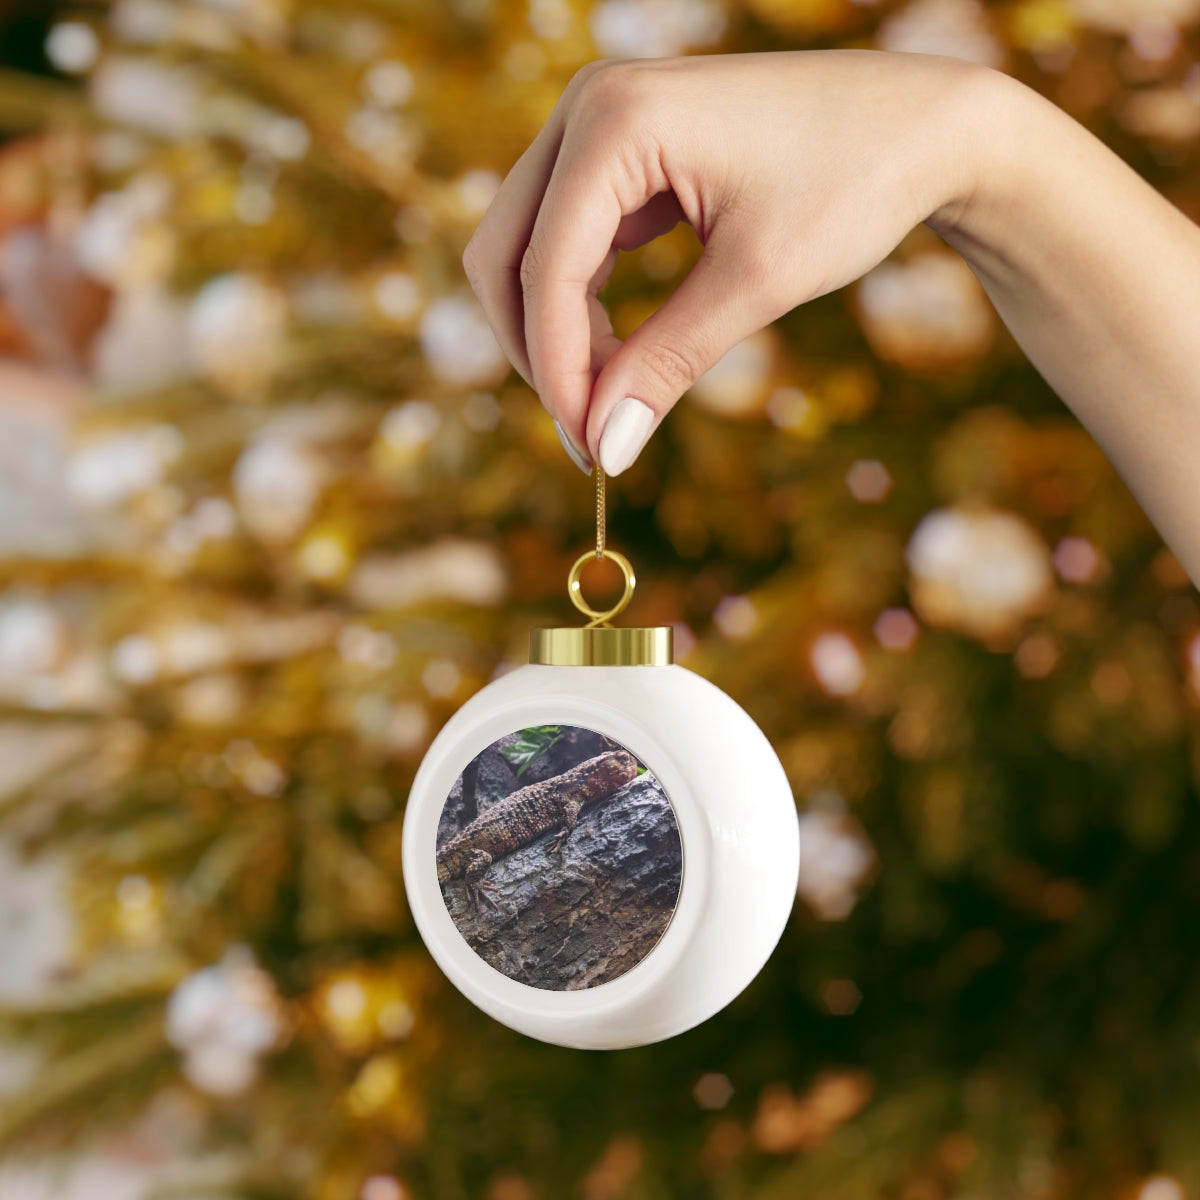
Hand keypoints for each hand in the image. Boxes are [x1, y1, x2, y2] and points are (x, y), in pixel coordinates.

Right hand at [462, 50, 988, 474]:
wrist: (922, 126)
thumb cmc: (854, 183)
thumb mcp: (756, 283)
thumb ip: (667, 364)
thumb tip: (606, 448)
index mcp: (616, 121)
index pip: (545, 270)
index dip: (558, 371)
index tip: (590, 449)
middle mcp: (589, 106)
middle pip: (503, 254)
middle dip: (537, 351)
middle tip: (589, 433)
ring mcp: (600, 123)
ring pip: (527, 249)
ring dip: (555, 332)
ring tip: (612, 399)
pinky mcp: (621, 150)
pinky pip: (567, 238)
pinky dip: (582, 303)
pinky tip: (622, 353)